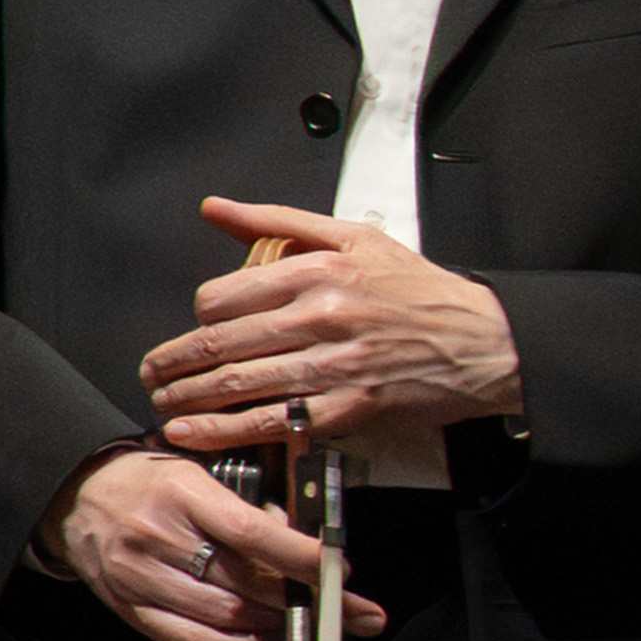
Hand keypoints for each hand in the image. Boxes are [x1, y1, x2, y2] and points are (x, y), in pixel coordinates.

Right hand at [48, 444, 346, 640]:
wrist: (77, 494)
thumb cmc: (154, 481)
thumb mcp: (203, 472)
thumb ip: (250, 504)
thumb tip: (304, 544)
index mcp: (183, 494)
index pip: (252, 533)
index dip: (302, 558)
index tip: (341, 571)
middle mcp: (158, 539)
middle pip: (243, 585)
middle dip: (307, 602)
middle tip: (352, 611)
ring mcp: (141, 580)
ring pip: (225, 619)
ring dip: (280, 630)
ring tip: (317, 626)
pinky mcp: (131, 610)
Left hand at [143, 200, 520, 449]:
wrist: (486, 342)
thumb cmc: (421, 291)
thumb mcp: (356, 238)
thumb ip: (279, 222)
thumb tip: (217, 208)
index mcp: (320, 270)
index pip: (225, 295)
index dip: (199, 315)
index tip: (196, 326)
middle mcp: (323, 316)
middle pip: (221, 342)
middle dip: (173, 362)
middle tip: (154, 370)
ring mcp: (334, 365)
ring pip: (238, 383)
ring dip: (187, 397)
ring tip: (165, 400)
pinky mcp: (347, 408)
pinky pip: (272, 422)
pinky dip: (223, 430)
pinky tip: (193, 432)